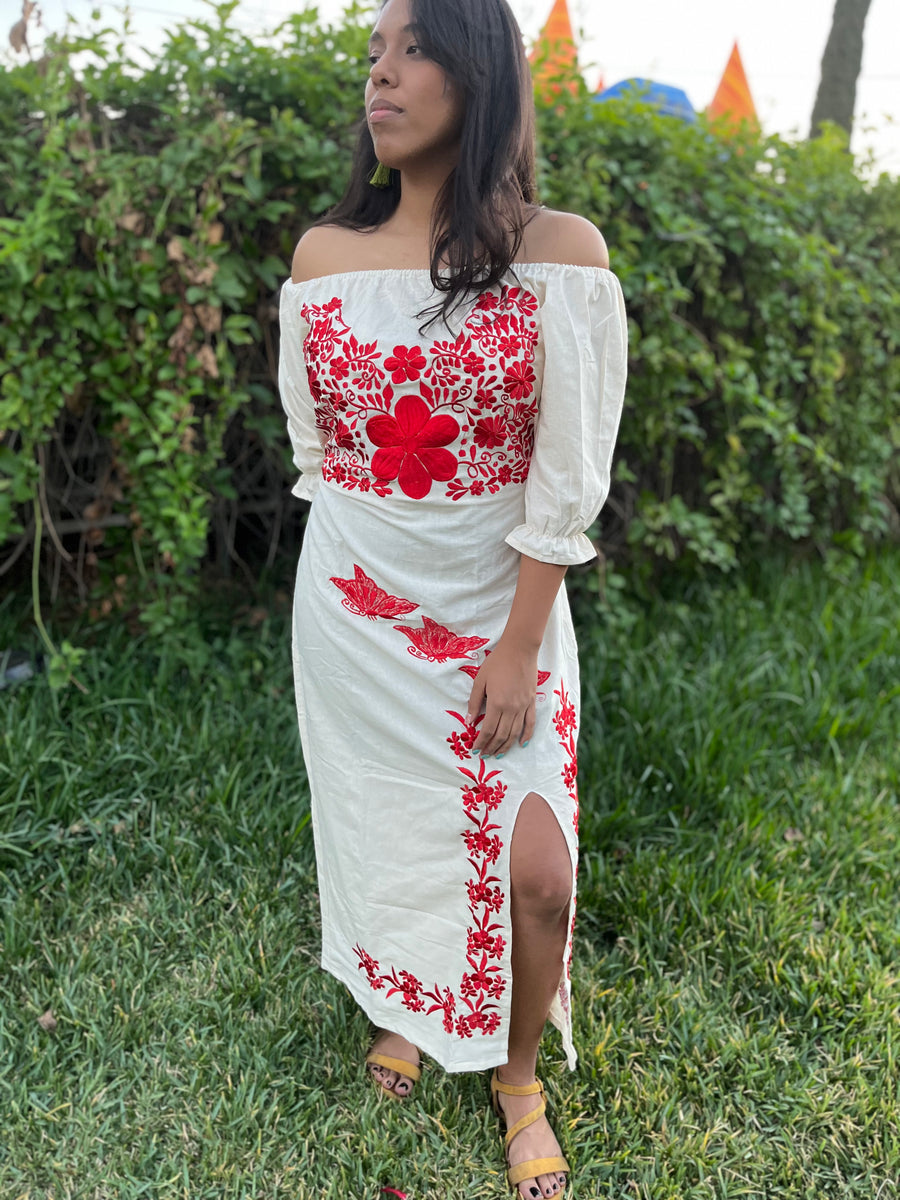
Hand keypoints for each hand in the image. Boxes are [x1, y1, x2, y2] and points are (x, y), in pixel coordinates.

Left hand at [466, 639, 537, 756]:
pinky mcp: (532, 702)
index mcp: (497, 703)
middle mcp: (511, 708)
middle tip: (484, 755)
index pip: (487, 730)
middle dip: (491, 747)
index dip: (481, 742)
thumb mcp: (480, 681)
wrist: (520, 649)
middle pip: (501, 735)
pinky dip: (526, 735)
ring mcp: (523, 706)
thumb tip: (468, 722)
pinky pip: (530, 723)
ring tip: (498, 754)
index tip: (475, 750)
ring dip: (506, 746)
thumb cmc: (497, 662)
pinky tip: (521, 744)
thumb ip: (474, 703)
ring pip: (515, 733)